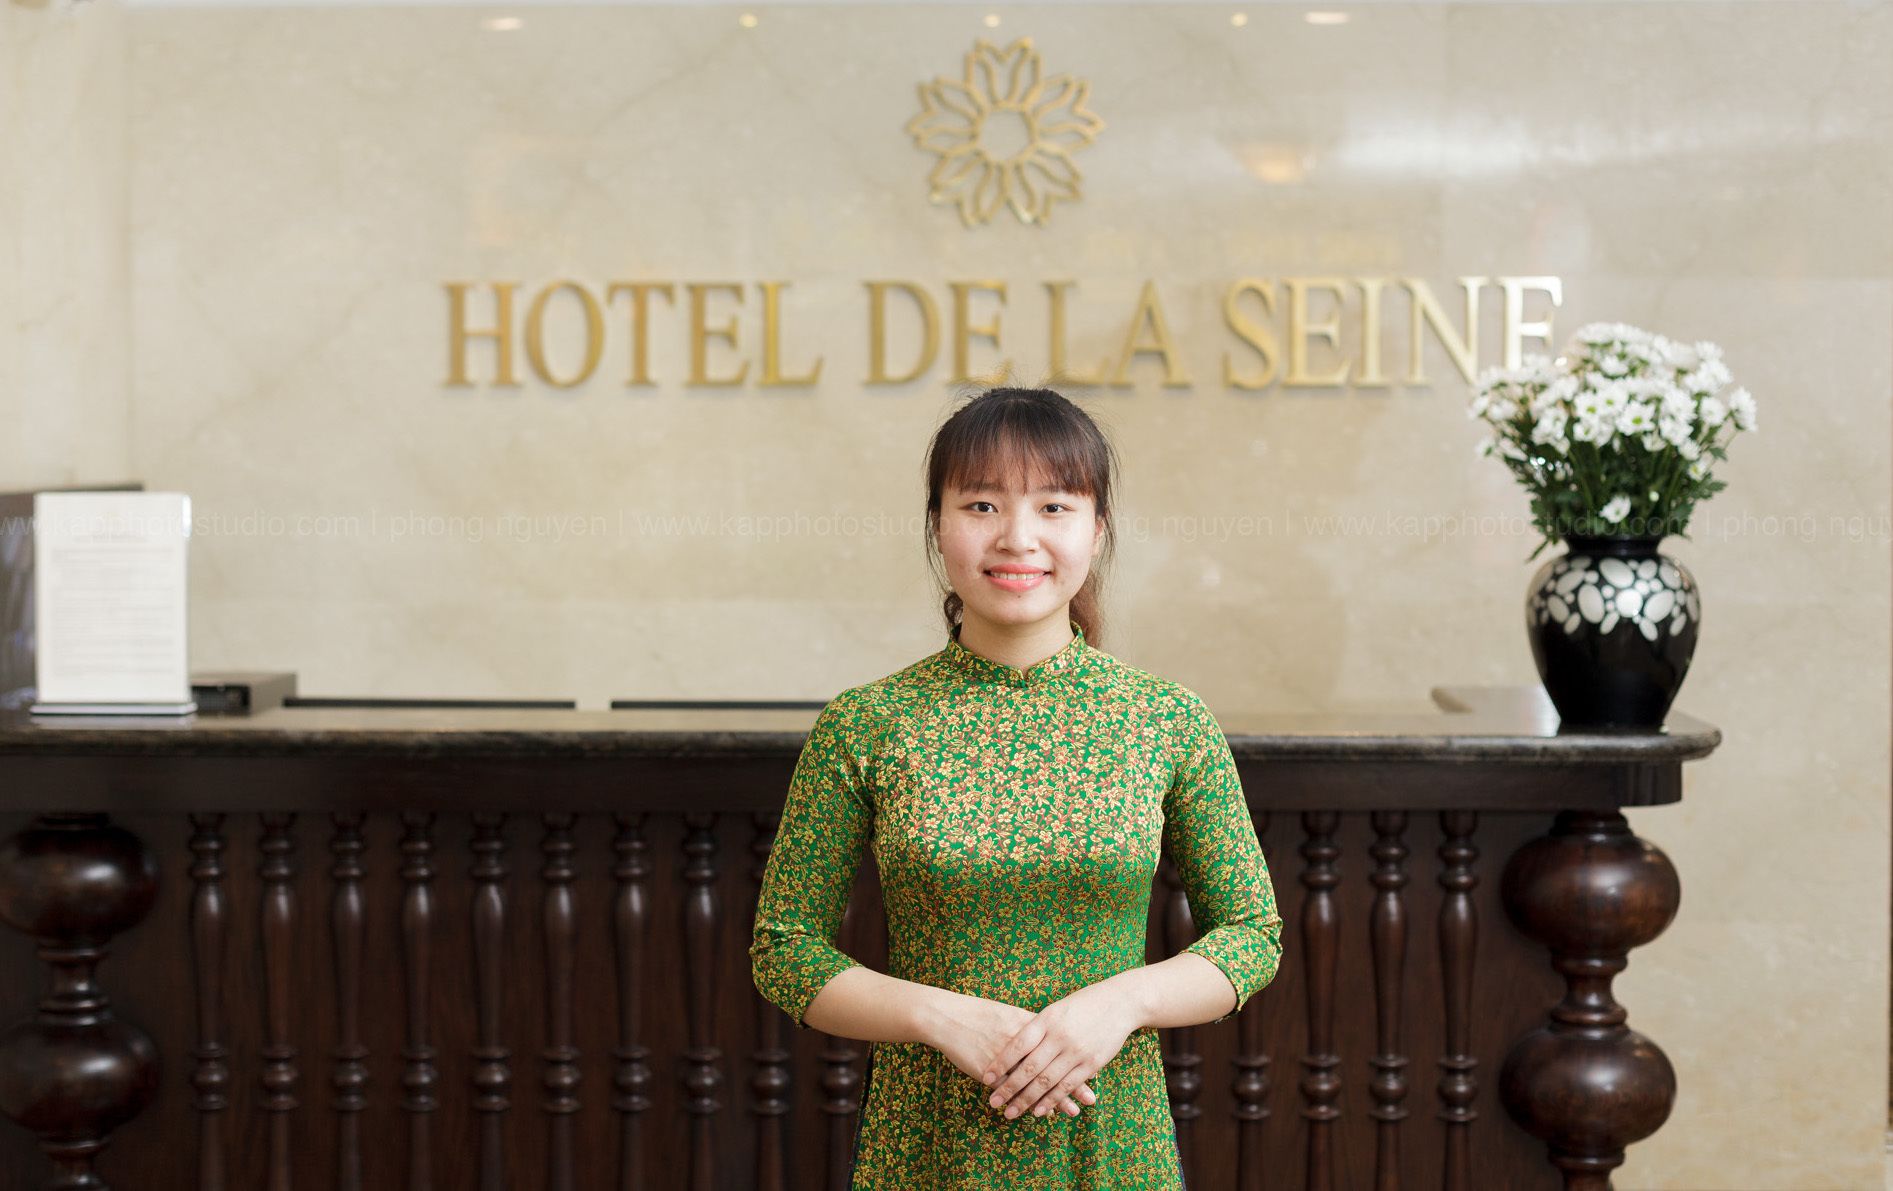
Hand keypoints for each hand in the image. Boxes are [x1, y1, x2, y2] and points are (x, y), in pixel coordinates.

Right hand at [927, 992, 1097, 1118]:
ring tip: (1072, 1112)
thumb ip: (1032, 1026)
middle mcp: (1021, 1043)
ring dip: (1053, 1099)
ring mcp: (1006, 1059)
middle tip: (1090, 1099)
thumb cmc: (980, 1014)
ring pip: (1035, 1083)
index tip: (1095, 1073)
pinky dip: (1026, 1102)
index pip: (1059, 1045)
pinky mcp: (990, 1071)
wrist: (949, 1018)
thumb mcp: (1010, 1014)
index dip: (1076, 1060)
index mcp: (1028, 1025)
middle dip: (1073, 1084)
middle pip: (1052, 1066)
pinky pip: (1013, 1091)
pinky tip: (1037, 1112)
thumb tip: (1052, 1035)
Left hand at [983, 982, 1139, 1120]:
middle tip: (993, 1103)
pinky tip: (1039, 1111)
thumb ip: (1036, 1027)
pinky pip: (1068, 1086)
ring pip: (1047, 1081)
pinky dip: (1052, 1101)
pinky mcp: (1092, 1064)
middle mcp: (1060, 1037)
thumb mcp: (1056, 1010)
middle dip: (1009, 1087)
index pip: (1018, 1045)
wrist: (1119, 1002)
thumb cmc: (1083, 1004)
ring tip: (1010, 1112)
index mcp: (1047, 1020)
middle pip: (1029, 1067)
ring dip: (1027, 1100)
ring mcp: (1076, 1052)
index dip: (1001, 1063)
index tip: (986, 1077)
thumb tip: (1011, 1045)